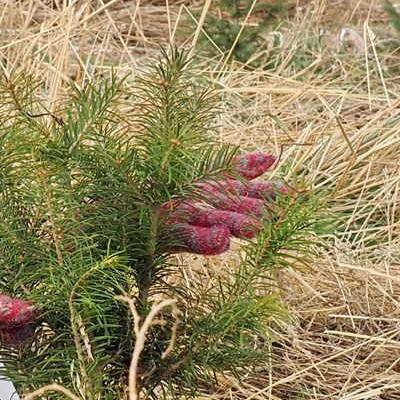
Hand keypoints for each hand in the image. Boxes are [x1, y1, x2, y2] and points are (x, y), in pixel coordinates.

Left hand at [158, 152, 289, 254]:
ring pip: (214, 223)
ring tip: (255, 228)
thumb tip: (271, 158)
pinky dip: (205, 241)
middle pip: (229, 206)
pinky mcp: (167, 235)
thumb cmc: (152, 185)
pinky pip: (188, 239)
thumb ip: (235, 167)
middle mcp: (199, 205)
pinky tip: (222, 241)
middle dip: (251, 209)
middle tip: (273, 213)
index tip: (287, 191)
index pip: (240, 185)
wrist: (112, 202)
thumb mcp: (199, 171)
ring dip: (234, 226)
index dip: (263, 188)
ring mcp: (183, 220)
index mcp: (206, 187)